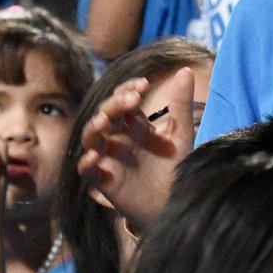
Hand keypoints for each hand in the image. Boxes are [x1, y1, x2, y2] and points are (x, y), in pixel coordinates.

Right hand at [78, 68, 195, 231]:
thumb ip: (181, 104)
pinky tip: (96, 157)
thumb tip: (185, 70)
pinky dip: (87, 162)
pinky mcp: (104, 180)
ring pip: (91, 137)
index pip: (123, 99)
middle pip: (106, 114)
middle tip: (132, 99)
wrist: (176, 201)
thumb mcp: (182, 134)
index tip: (143, 85)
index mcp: (135, 124)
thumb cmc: (176, 166)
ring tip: (104, 121)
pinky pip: (87, 170)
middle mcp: (118, 137)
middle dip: (114, 104)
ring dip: (94, 127)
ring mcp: (109, 157)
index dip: (128, 89)